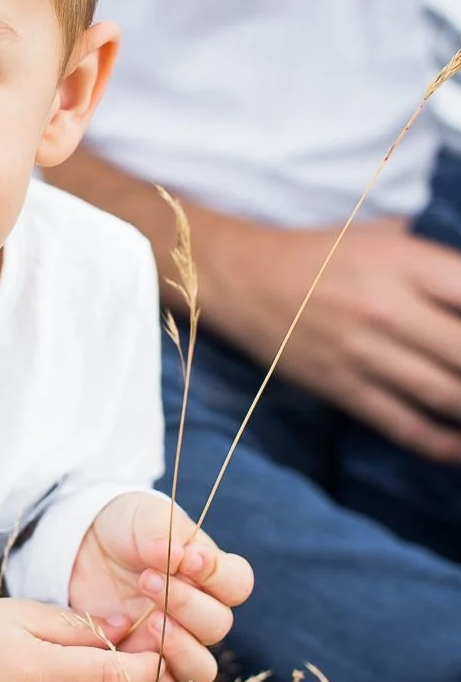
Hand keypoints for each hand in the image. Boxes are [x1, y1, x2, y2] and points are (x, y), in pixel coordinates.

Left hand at [69, 492, 252, 681]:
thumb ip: (161, 533)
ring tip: (150, 622)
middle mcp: (199, 613)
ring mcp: (174, 643)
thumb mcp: (142, 517)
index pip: (237, 583)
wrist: (82, 549)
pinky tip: (128, 647)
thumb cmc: (125, 528)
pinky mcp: (144, 664)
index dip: (218, 575)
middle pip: (218, 625)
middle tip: (147, 580)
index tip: (188, 559)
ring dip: (180, 649)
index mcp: (210, 574)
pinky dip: (152, 676)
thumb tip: (178, 557)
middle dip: (186, 604)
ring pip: (201, 669)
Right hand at [204, 215, 460, 461]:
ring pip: (446, 395)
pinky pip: (405, 426)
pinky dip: (444, 444)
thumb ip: (438, 263)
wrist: (241, 279)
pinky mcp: (342, 387)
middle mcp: (386, 308)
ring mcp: (363, 353)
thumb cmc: (320, 254)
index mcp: (402, 262)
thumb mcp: (383, 237)